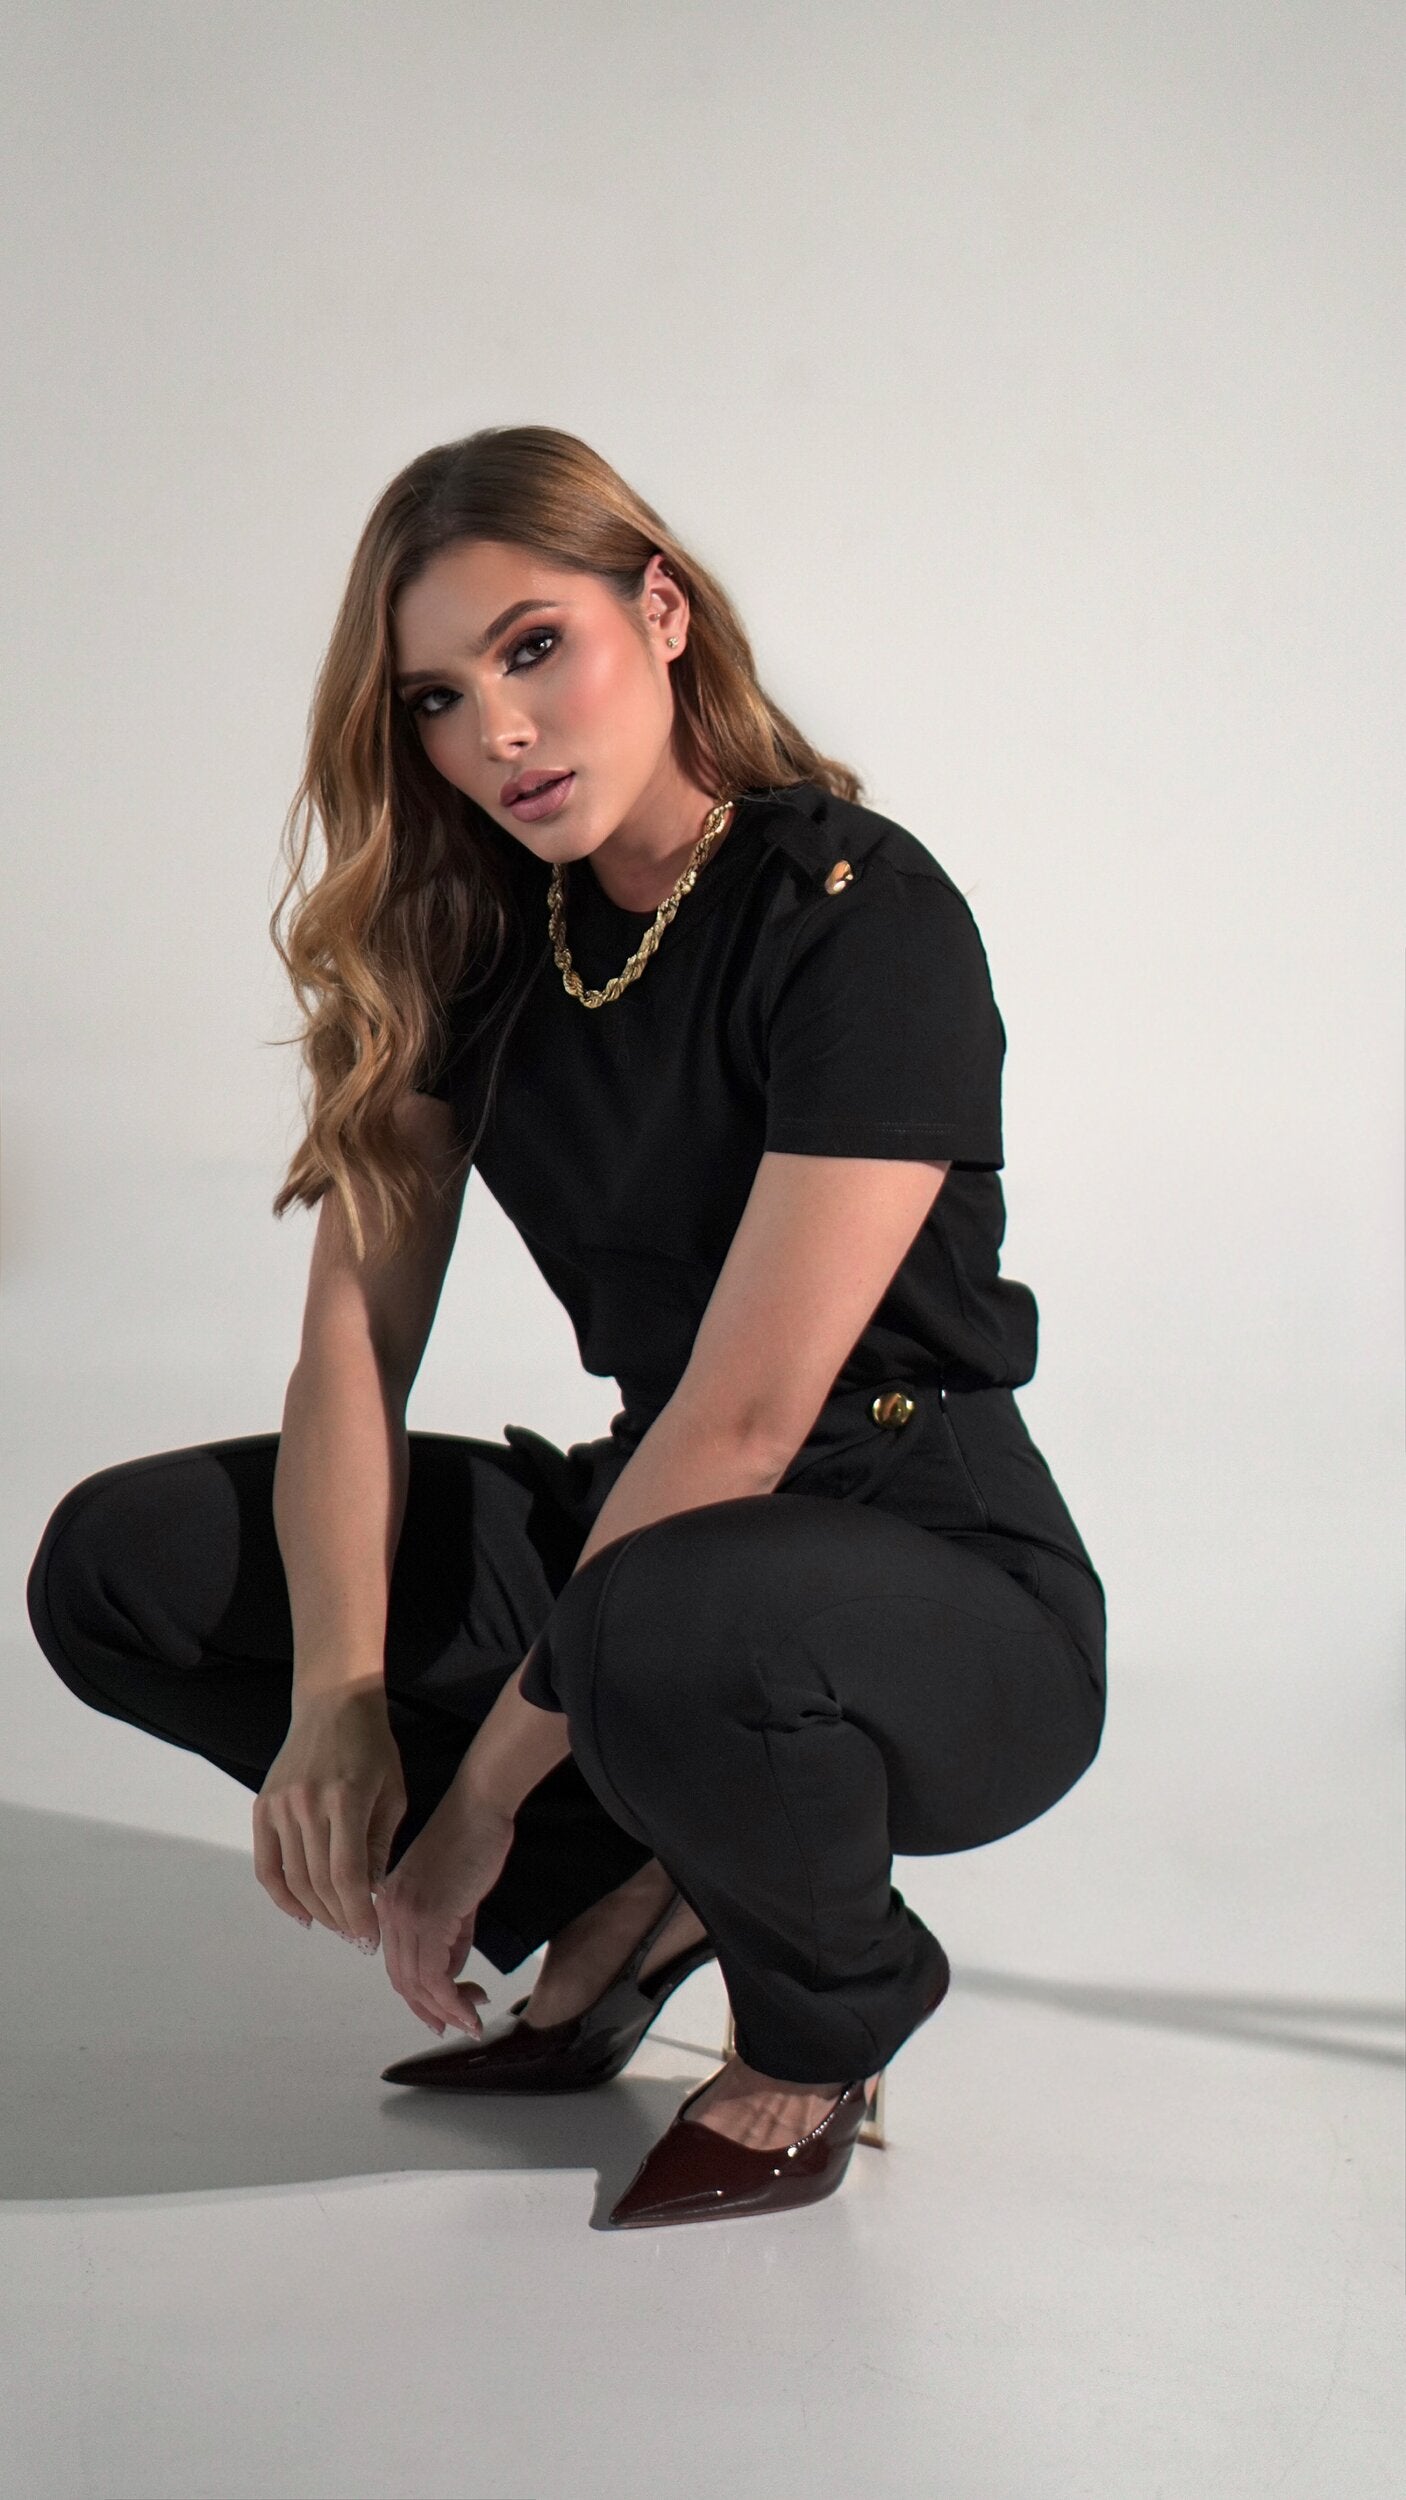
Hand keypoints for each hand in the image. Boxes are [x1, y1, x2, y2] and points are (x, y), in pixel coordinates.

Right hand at [253, 1682, 406, 1943]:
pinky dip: (281, 1895)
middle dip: (340, 1918)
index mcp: (346, 1800)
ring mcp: (279, 1806)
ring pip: (292, 1878)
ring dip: (315, 1910)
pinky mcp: (262, 1807)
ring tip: (337, 1925)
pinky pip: (266, 1864)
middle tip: (356, 1937)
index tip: (369, 1939)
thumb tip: (370, 1895)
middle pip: (318, 1883)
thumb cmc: (373, 1747)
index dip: (357, 1915)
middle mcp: (307, 1805)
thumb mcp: (393, 1794)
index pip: (346, 1875)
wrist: (333, 1703)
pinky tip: (301, 1913)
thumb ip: (380, 1846)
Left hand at [375, 1776, 516, 2036]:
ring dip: (448, 2011)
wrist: (480, 1806)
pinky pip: (435, 1975)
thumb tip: (453, 1975)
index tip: (448, 2013)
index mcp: (390, 1905)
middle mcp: (389, 1913)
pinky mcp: (429, 1916)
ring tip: (473, 2021)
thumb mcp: (457, 1898)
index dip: (422, 1997)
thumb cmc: (472, 1840)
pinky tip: (474, 2007)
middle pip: (404, 1980)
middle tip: (463, 2024)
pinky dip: (453, 2000)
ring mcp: (406, 1914)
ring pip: (418, 1984)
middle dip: (433, 2011)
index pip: (399, 1965)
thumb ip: (451, 1936)